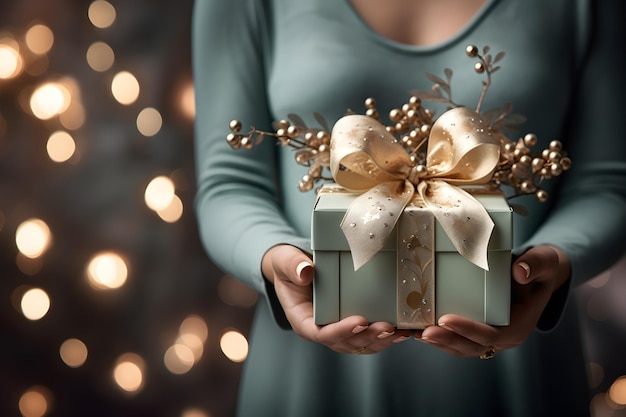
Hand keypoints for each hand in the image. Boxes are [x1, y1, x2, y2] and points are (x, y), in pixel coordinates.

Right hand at [262, 244, 411, 353]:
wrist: (294, 268)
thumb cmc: (288, 265)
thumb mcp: (285, 261)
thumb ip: (293, 266)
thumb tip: (306, 271)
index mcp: (303, 321)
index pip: (322, 333)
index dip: (341, 331)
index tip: (359, 322)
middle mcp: (321, 330)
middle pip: (346, 342)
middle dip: (367, 337)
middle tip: (387, 328)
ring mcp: (337, 330)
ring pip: (360, 344)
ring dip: (380, 340)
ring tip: (399, 333)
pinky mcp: (350, 324)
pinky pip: (368, 335)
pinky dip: (385, 336)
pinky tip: (403, 330)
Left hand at [414, 245, 570, 357]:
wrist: (538, 275)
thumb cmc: (540, 267)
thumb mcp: (543, 261)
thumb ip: (535, 265)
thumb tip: (519, 272)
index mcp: (519, 326)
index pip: (491, 334)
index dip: (468, 329)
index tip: (446, 319)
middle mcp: (505, 337)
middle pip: (472, 346)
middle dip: (447, 340)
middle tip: (422, 332)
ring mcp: (491, 337)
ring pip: (462, 348)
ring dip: (439, 343)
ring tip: (415, 333)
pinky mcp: (479, 332)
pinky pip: (458, 340)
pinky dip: (440, 338)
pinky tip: (418, 330)